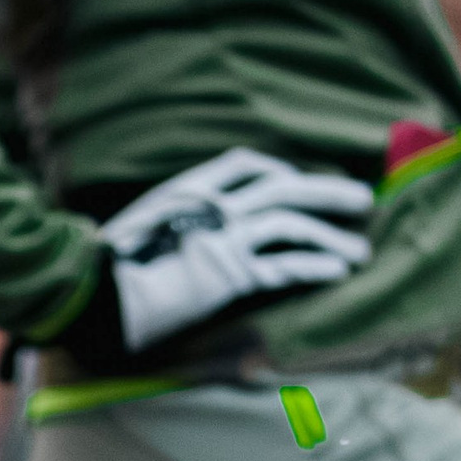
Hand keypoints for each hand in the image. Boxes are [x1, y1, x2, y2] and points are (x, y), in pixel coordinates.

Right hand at [99, 148, 371, 355]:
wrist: (97, 297)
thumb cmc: (105, 271)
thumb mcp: (133, 229)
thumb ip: (163, 221)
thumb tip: (170, 230)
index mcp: (188, 189)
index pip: (244, 164)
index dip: (278, 170)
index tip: (297, 178)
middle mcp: (213, 206)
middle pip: (285, 187)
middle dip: (328, 191)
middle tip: (362, 200)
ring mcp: (225, 239)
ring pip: (294, 225)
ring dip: (333, 236)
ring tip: (360, 251)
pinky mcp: (230, 276)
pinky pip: (284, 265)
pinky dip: (315, 266)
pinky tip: (337, 271)